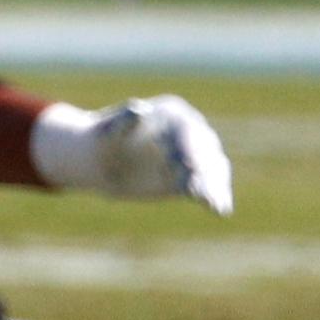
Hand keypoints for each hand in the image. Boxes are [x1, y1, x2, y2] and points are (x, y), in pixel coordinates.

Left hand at [32, 95, 234, 214]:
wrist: (98, 158)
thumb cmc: (103, 138)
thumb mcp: (109, 129)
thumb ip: (124, 120)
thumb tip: (138, 109)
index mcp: (173, 115)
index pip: (187, 132)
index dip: (190, 148)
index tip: (190, 165)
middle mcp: (190, 133)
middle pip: (204, 151)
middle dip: (204, 171)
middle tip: (201, 189)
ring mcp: (193, 156)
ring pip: (211, 170)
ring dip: (214, 187)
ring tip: (214, 204)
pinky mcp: (189, 178)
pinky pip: (206, 187)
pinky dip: (214, 197)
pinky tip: (220, 210)